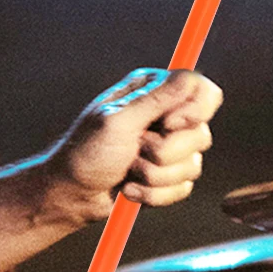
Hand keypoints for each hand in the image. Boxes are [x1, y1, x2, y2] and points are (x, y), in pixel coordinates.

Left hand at [42, 69, 222, 226]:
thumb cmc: (86, 152)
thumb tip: (191, 76)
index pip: (201, 91)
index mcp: (153, 92)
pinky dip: (154, 195)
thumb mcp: (118, 122)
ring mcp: (168, 148)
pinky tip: (129, 189)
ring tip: (127, 171)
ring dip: (155, 176)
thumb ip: (158, 100)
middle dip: (165, 152)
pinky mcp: (167, 176)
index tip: (170, 124)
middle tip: (134, 151)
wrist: (71, 195)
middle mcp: (165, 117)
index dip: (195, 110)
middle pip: (200, 134)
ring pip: (192, 166)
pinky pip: (182, 188)